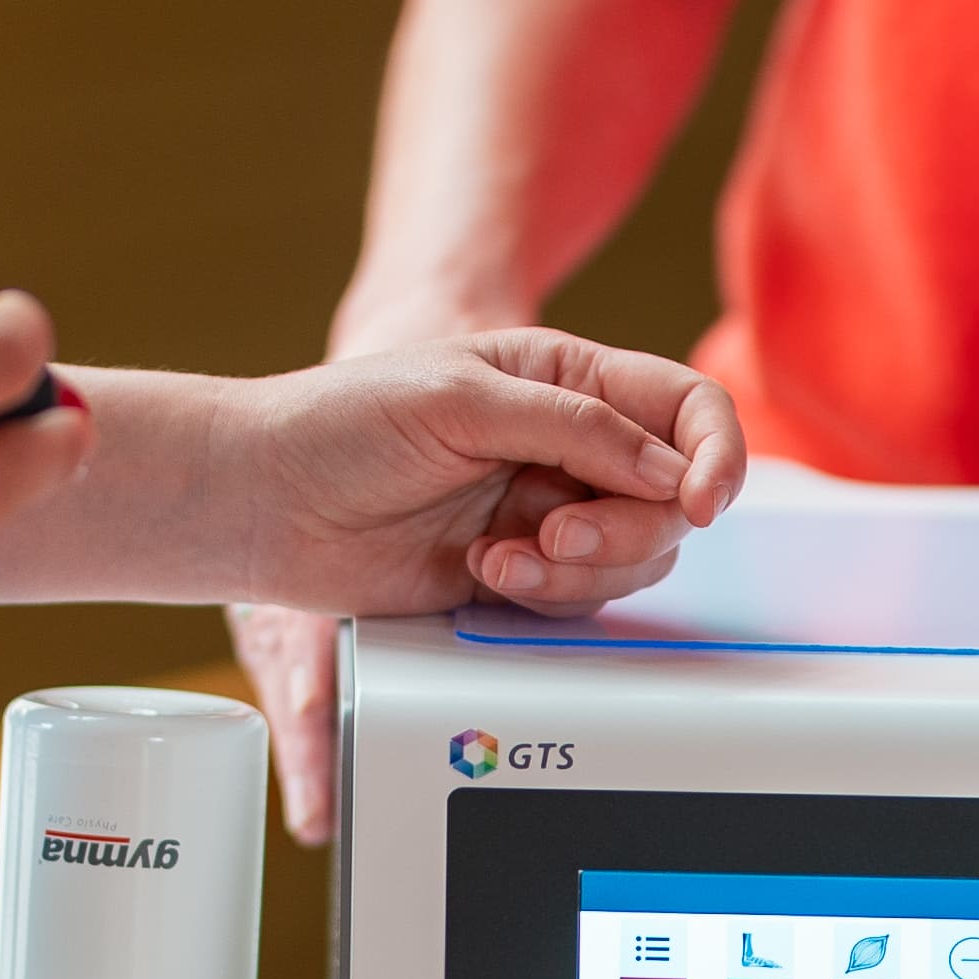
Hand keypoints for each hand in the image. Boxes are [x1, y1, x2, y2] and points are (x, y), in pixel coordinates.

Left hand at [224, 327, 743, 840]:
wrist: (265, 500)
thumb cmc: (341, 423)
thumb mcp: (462, 398)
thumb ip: (575, 428)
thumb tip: (665, 472)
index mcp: (567, 377)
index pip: (684, 408)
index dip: (714, 454)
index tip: (700, 500)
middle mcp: (570, 445)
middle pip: (669, 500)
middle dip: (625, 530)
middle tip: (558, 539)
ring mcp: (548, 512)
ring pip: (633, 559)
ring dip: (579, 572)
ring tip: (502, 558)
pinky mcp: (521, 572)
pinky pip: (581, 600)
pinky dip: (543, 598)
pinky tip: (482, 572)